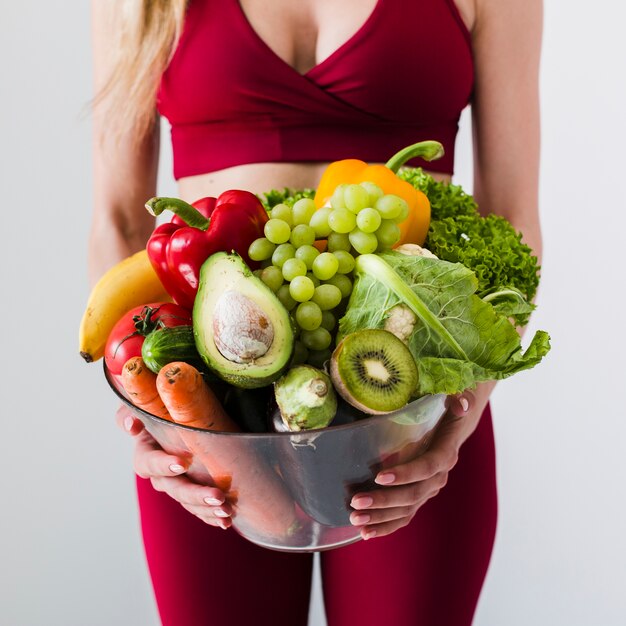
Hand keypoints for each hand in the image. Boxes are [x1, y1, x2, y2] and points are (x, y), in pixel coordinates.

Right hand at [116, 406, 231, 528]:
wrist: (190, 415)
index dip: (162, 464)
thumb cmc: (168, 406)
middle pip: (174, 488)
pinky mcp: (193, 493)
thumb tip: (131, 425)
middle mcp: (160, 473)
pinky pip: (199, 510)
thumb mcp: (152, 404)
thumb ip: (134, 410)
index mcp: (147, 451)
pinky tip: (226, 521)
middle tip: (217, 496)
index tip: (181, 464)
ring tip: (227, 511)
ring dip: (206, 508)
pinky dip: (212, 516)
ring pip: (189, 502)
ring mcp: (177, 485)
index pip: (148, 462)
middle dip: (195, 494)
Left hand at [349, 386, 492, 539]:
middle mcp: (439, 476)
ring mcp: (428, 489)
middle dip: (384, 500)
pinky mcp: (418, 496)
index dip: (406, 473)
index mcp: (446, 453)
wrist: (455, 423)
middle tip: (356, 501)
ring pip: (406, 510)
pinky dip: (386, 526)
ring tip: (355, 519)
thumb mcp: (457, 397)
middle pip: (412, 494)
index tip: (379, 475)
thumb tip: (462, 403)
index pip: (427, 467)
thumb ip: (459, 398)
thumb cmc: (449, 406)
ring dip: (380, 517)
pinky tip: (365, 533)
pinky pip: (403, 516)